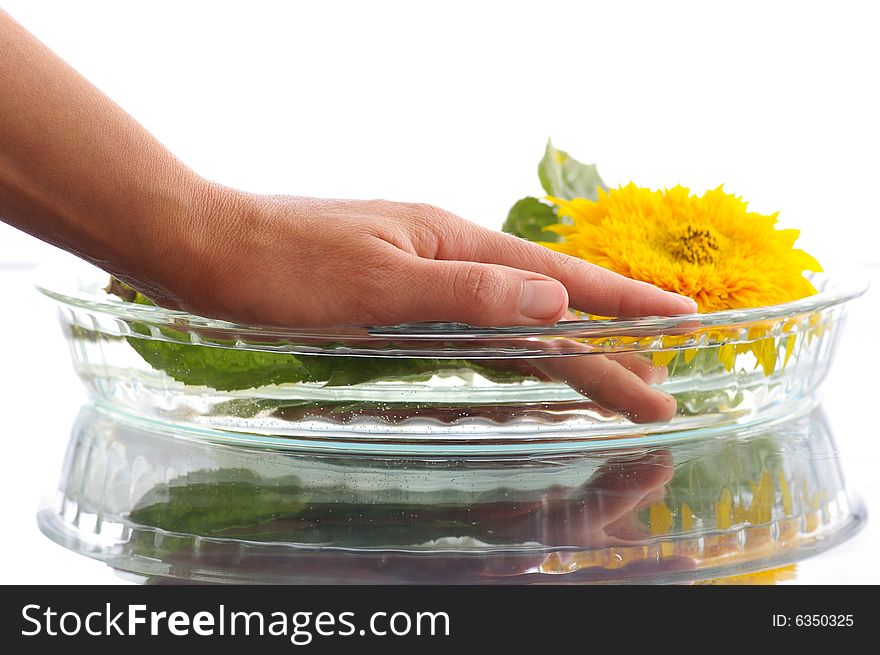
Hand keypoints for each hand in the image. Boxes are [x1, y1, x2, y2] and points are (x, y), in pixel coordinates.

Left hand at [170, 191, 696, 327]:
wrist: (206, 248)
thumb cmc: (281, 266)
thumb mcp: (376, 284)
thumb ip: (468, 292)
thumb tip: (556, 298)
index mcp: (452, 244)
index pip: (557, 279)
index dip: (622, 304)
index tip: (682, 319)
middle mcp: (447, 257)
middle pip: (545, 304)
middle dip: (607, 346)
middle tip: (660, 386)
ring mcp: (423, 276)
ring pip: (514, 317)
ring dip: (568, 348)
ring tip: (615, 378)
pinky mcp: (396, 295)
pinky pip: (476, 324)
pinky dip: (515, 345)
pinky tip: (527, 353)